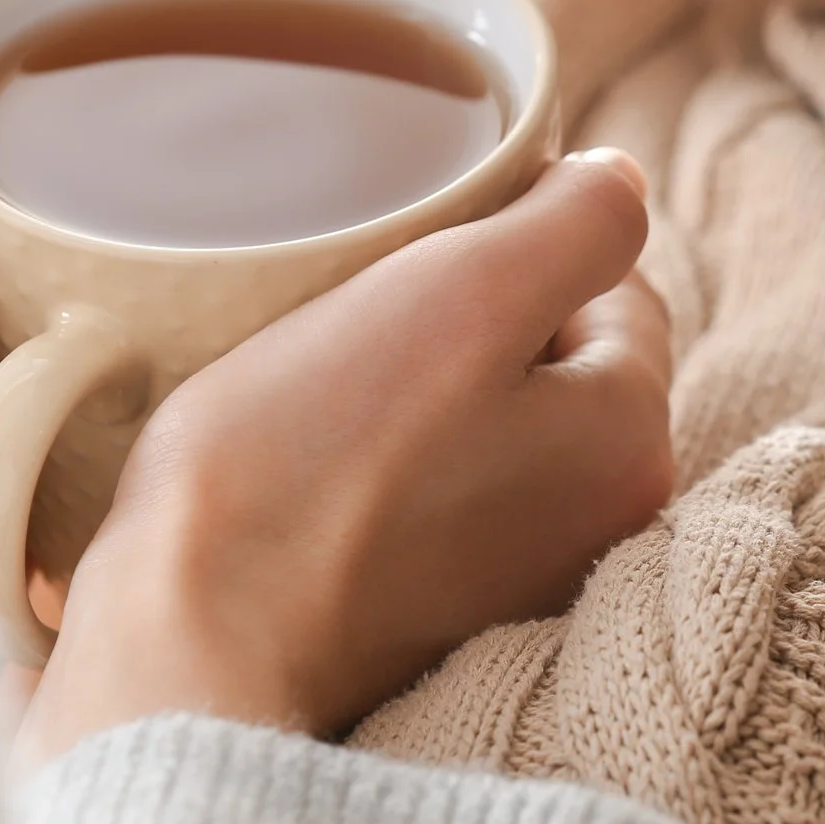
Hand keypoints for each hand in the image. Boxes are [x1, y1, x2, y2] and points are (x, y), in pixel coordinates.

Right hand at [14, 150, 673, 765]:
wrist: (189, 643)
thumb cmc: (313, 460)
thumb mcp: (465, 292)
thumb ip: (575, 222)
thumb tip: (620, 180)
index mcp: (635, 445)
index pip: (614, 284)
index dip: (517, 242)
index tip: (420, 257)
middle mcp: (607, 527)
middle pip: (558, 353)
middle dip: (473, 316)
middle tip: (366, 320)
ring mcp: (524, 576)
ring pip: (494, 415)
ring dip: (424, 383)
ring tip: (330, 388)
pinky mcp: (440, 608)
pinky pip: (438, 485)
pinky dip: (389, 455)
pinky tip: (318, 456)